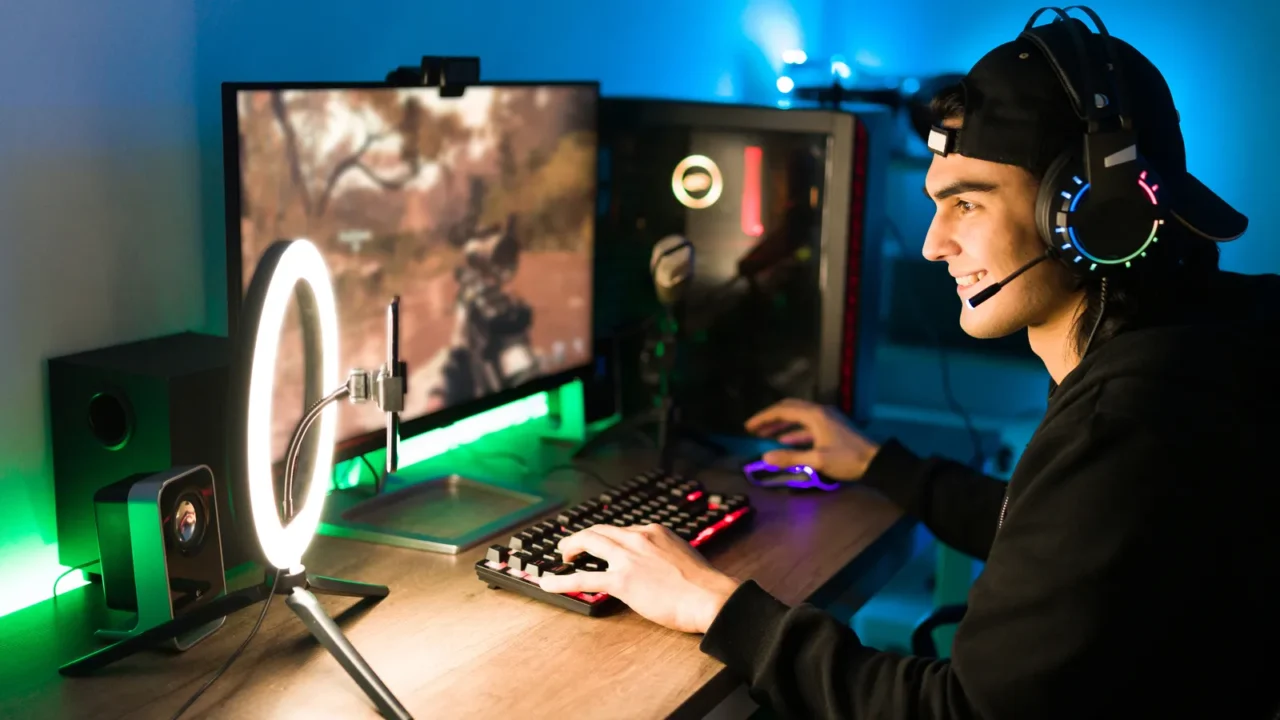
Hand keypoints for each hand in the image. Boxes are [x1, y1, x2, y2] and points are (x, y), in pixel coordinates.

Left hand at [537, 524, 741, 633]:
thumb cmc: (703, 584)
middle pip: (601, 530)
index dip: (609, 539)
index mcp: (655, 531)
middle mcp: (639, 538)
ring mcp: (628, 557)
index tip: (603, 546)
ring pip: (589, 543)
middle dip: (582, 537)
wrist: (709, 597)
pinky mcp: (621, 580)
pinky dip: (562, 580)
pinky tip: (548, 583)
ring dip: (571, 546)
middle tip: (572, 546)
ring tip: (561, 556)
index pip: (623, 530)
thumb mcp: (683, 555)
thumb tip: (654, 565)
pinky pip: (584, 577)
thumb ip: (664, 554)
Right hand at [744, 398, 880, 480]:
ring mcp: (826, 419)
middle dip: (770, 418)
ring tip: (765, 435)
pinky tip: (785, 442)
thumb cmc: (847, 459)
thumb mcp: (818, 460)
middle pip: (789, 409)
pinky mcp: (831, 428)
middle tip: (753, 428)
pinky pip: (806, 426)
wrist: (876, 462)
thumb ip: (790, 458)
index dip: (764, 418)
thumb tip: (765, 456)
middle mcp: (819, 412)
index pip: (783, 411)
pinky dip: (793, 432)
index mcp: (815, 415)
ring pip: (798, 418)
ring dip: (781, 425)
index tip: (748, 426)